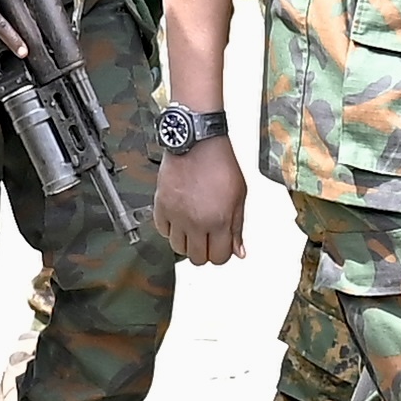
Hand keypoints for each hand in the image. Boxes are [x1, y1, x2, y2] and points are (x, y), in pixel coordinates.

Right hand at [153, 138, 246, 265]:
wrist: (196, 142)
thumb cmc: (219, 163)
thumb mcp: (239, 195)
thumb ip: (237, 227)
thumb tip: (238, 250)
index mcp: (219, 221)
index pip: (219, 257)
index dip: (222, 253)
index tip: (221, 246)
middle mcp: (195, 222)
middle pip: (197, 258)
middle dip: (204, 251)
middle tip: (207, 239)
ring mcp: (176, 215)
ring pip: (177, 248)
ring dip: (186, 242)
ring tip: (192, 229)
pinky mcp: (161, 205)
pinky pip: (162, 230)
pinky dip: (170, 229)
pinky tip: (179, 219)